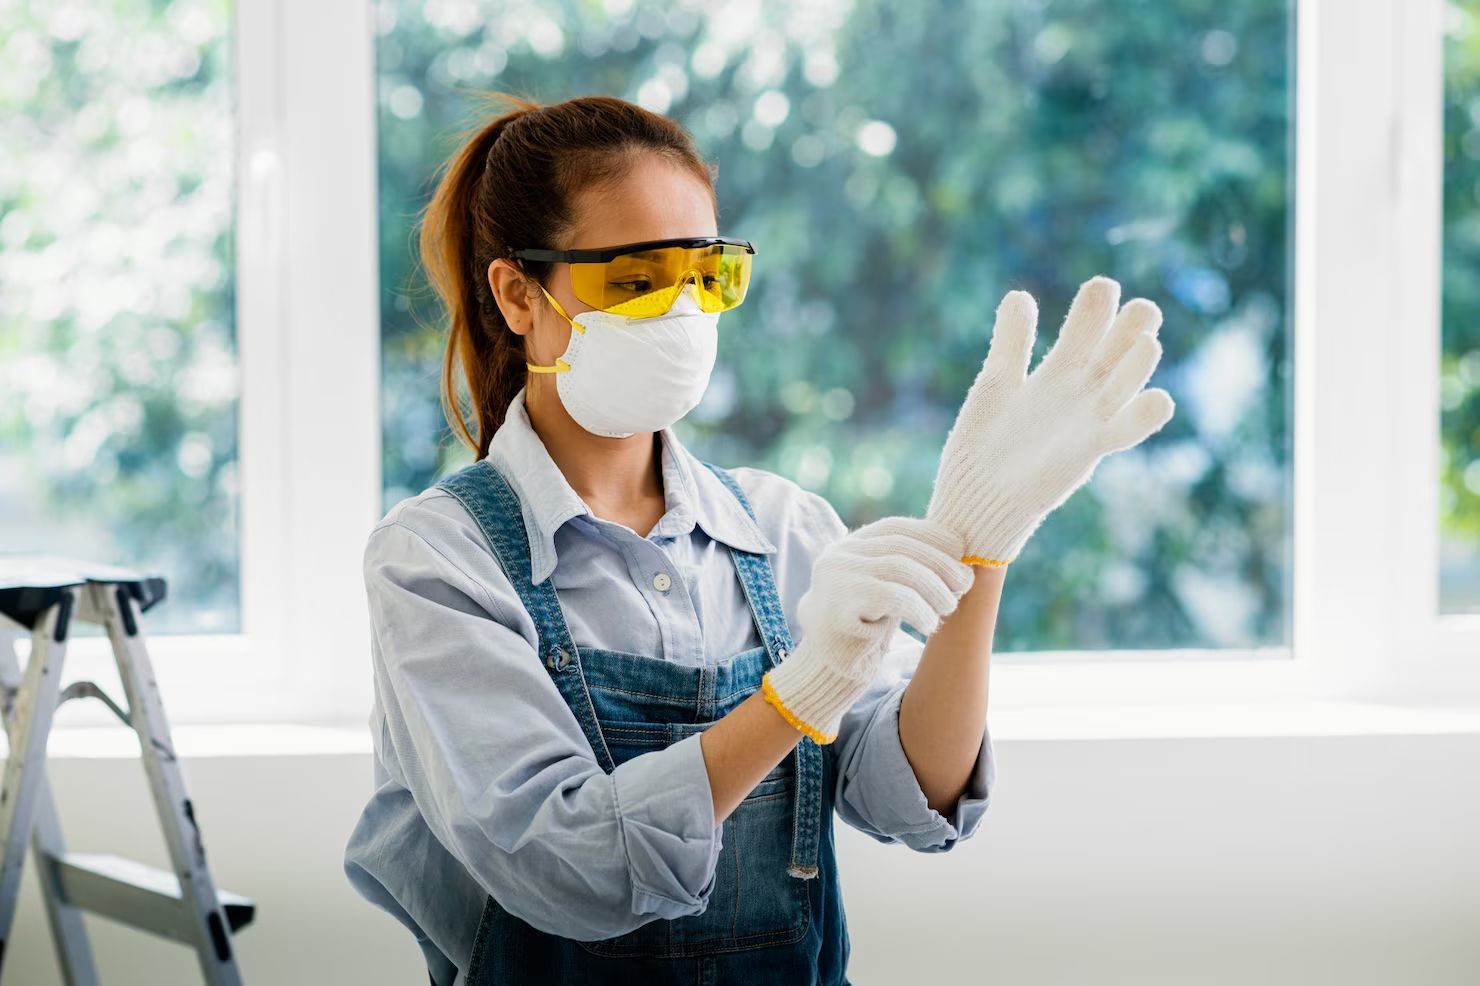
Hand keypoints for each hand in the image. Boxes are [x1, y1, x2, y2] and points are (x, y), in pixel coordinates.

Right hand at [761, 516, 971, 744]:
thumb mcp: (884, 589)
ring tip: (948, 607)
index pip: (895, 528)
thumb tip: (957, 549)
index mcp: (849, 547)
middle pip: (900, 546)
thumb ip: (906, 567)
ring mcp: (836, 578)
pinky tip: (929, 624)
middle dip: (940, 563)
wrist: (826, 669)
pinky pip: (891, 596)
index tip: (961, 551)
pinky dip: (919, 608)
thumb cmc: (863, 629)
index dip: (931, 535)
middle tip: (964, 584)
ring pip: (900, 568)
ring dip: (934, 587)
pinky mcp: (840, 606)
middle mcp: (839, 556)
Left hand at [927, 275, 1175, 566]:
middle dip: (1130, 330)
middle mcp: (1079, 394)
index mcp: (1057, 374)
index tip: (1104, 286)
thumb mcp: (997, 384)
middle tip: (1143, 308)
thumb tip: (1019, 295)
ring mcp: (1085, 423)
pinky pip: (1122, 434)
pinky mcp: (1085, 454)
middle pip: (1114, 353)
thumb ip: (1011, 343)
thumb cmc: (983, 446)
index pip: (1086, 331)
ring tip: (1148, 342)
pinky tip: (1159, 399)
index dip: (1097, 309)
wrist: (972, 500)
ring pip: (1122, 388)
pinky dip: (1143, 419)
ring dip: (1137, 367)